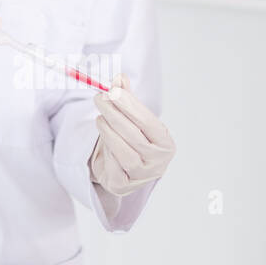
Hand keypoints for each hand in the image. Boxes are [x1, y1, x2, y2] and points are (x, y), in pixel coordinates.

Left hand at [89, 74, 174, 196]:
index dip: (130, 106)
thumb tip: (119, 78)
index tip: (114, 91)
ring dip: (108, 131)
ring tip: (99, 116)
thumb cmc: (133, 140)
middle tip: (100, 98)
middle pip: (134, 136)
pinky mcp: (123, 186)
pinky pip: (113, 165)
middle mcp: (158, 163)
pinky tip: (102, 133)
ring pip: (124, 152)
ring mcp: (142, 177)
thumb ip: (127, 99)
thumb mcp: (133, 119)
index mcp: (166, 144)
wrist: (125, 170)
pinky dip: (106, 147)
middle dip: (115, 114)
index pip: (149, 123)